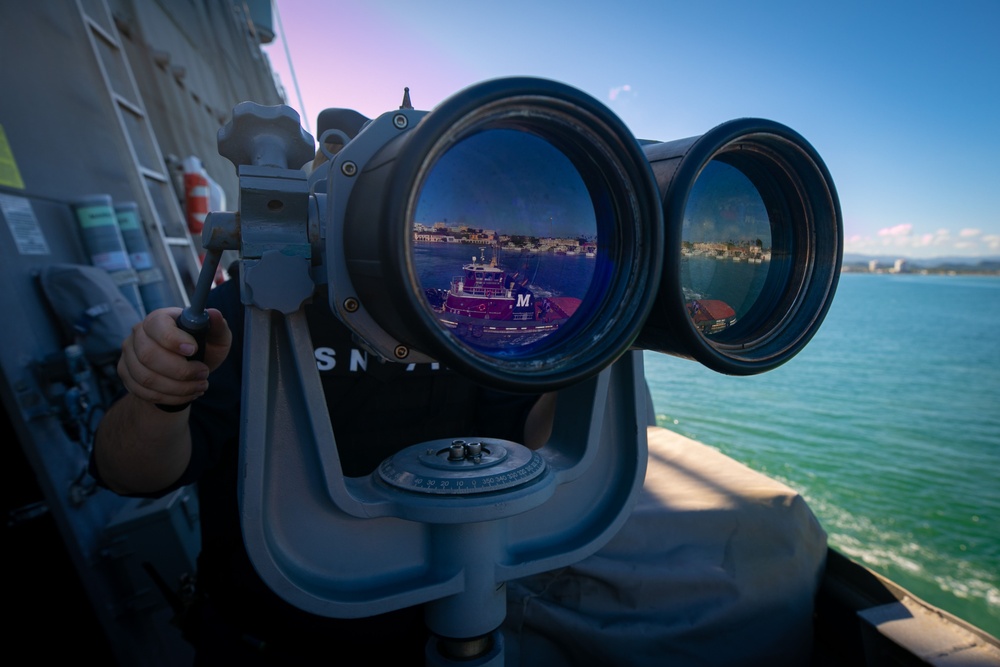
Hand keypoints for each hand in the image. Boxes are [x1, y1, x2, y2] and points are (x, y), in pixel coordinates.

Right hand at [117, 307, 231, 406]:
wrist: (187, 370)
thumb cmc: (203, 348)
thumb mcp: (217, 337)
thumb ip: (218, 326)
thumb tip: (214, 313)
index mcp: (159, 318)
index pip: (157, 326)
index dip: (174, 340)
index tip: (194, 350)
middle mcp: (138, 334)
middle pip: (148, 355)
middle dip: (180, 371)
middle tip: (204, 374)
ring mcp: (129, 355)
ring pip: (146, 378)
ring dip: (178, 388)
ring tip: (200, 386)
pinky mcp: (126, 374)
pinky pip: (144, 392)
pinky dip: (170, 398)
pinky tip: (188, 394)